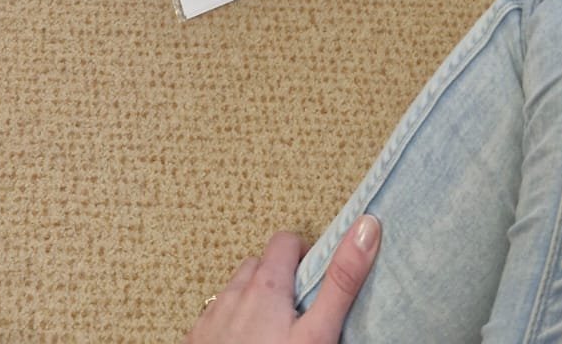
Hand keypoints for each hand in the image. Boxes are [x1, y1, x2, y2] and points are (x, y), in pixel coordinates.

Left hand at [185, 216, 380, 343]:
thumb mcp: (318, 333)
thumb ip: (341, 281)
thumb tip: (366, 228)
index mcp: (265, 284)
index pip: (285, 241)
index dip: (304, 255)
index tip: (317, 280)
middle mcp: (232, 293)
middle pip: (258, 266)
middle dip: (279, 279)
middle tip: (299, 311)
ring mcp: (210, 318)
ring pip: (235, 293)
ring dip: (253, 301)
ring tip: (273, 332)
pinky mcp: (195, 341)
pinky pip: (215, 319)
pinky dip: (230, 323)